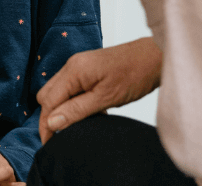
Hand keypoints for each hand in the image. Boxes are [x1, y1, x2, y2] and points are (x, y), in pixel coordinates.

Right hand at [36, 37, 162, 142]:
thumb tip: (51, 123)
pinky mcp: (88, 70)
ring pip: (59, 92)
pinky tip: (88, 114)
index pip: (48, 101)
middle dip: (50, 117)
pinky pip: (71, 88)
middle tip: (60, 138)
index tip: (49, 144)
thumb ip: (76, 109)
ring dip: (63, 110)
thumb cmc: (136, 74)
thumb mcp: (106, 98)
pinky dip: (73, 102)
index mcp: (74, 71)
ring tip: (75, 128)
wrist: (156, 57)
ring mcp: (79, 66)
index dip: (46, 124)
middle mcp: (72, 66)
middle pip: (48, 95)